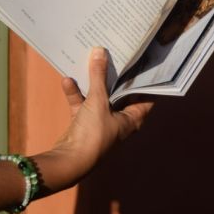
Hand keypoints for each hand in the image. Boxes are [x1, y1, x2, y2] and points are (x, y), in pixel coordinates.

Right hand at [32, 47, 152, 195]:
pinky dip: (76, 94)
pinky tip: (68, 80)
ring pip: (99, 98)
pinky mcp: (83, 124)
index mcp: (132, 118)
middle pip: (120, 94)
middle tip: (116, 56)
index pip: (145, 96)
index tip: (143, 62)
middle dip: (117, 77)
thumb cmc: (93, 134)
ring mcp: (101, 123)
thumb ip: (98, 76)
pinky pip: (81, 105)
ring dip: (94, 84)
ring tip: (92, 62)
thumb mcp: (98, 101)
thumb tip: (100, 52)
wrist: (69, 161)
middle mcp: (119, 121)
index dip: (145, 80)